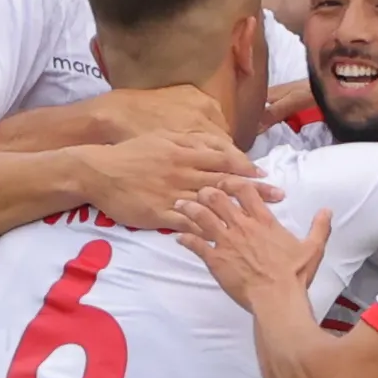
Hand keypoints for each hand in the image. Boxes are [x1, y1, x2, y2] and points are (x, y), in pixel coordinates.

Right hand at [79, 128, 268, 231]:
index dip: (247, 168)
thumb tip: (214, 143)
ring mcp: (173, 194)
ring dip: (237, 212)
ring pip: (211, 204)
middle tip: (279, 196)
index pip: (223, 160)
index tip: (265, 175)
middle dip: (254, 190)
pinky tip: (224, 238)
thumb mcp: (162, 138)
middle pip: (226, 182)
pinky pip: (187, 224)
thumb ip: (189, 142)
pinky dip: (206, 230)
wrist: (99, 171)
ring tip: (259, 220)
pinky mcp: (160, 214)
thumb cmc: (131, 153)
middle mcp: (184, 173)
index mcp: (185, 154)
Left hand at [176, 176, 328, 314]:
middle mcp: (242, 226)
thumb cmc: (295, 275)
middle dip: (206, 192)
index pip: (244, 190)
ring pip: (201, 216)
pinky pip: (195, 244)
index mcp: (263, 221)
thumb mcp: (313, 248)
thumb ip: (319, 227)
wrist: (277, 298)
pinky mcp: (215, 259)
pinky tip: (178, 238)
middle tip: (199, 192)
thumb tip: (327, 210)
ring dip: (189, 209)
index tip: (227, 184)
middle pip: (217, 197)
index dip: (232, 182)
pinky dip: (185, 239)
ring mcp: (226, 242)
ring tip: (180, 206)